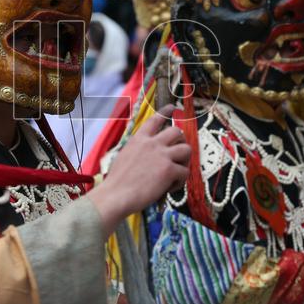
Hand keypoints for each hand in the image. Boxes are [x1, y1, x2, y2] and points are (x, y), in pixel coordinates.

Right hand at [87, 105, 190, 233]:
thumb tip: (151, 157)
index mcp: (139, 139)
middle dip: (181, 142)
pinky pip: (185, 172)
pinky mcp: (169, 170)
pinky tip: (169, 188)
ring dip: (185, 161)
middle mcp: (152, 143)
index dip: (165, 112)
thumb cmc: (117, 181)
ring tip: (177, 171)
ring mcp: (162, 155)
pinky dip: (179, 181)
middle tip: (178, 154)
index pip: (155, 119)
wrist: (116, 195)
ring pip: (187, 149)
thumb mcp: (125, 156)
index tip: (172, 108)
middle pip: (177, 132)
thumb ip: (139, 151)